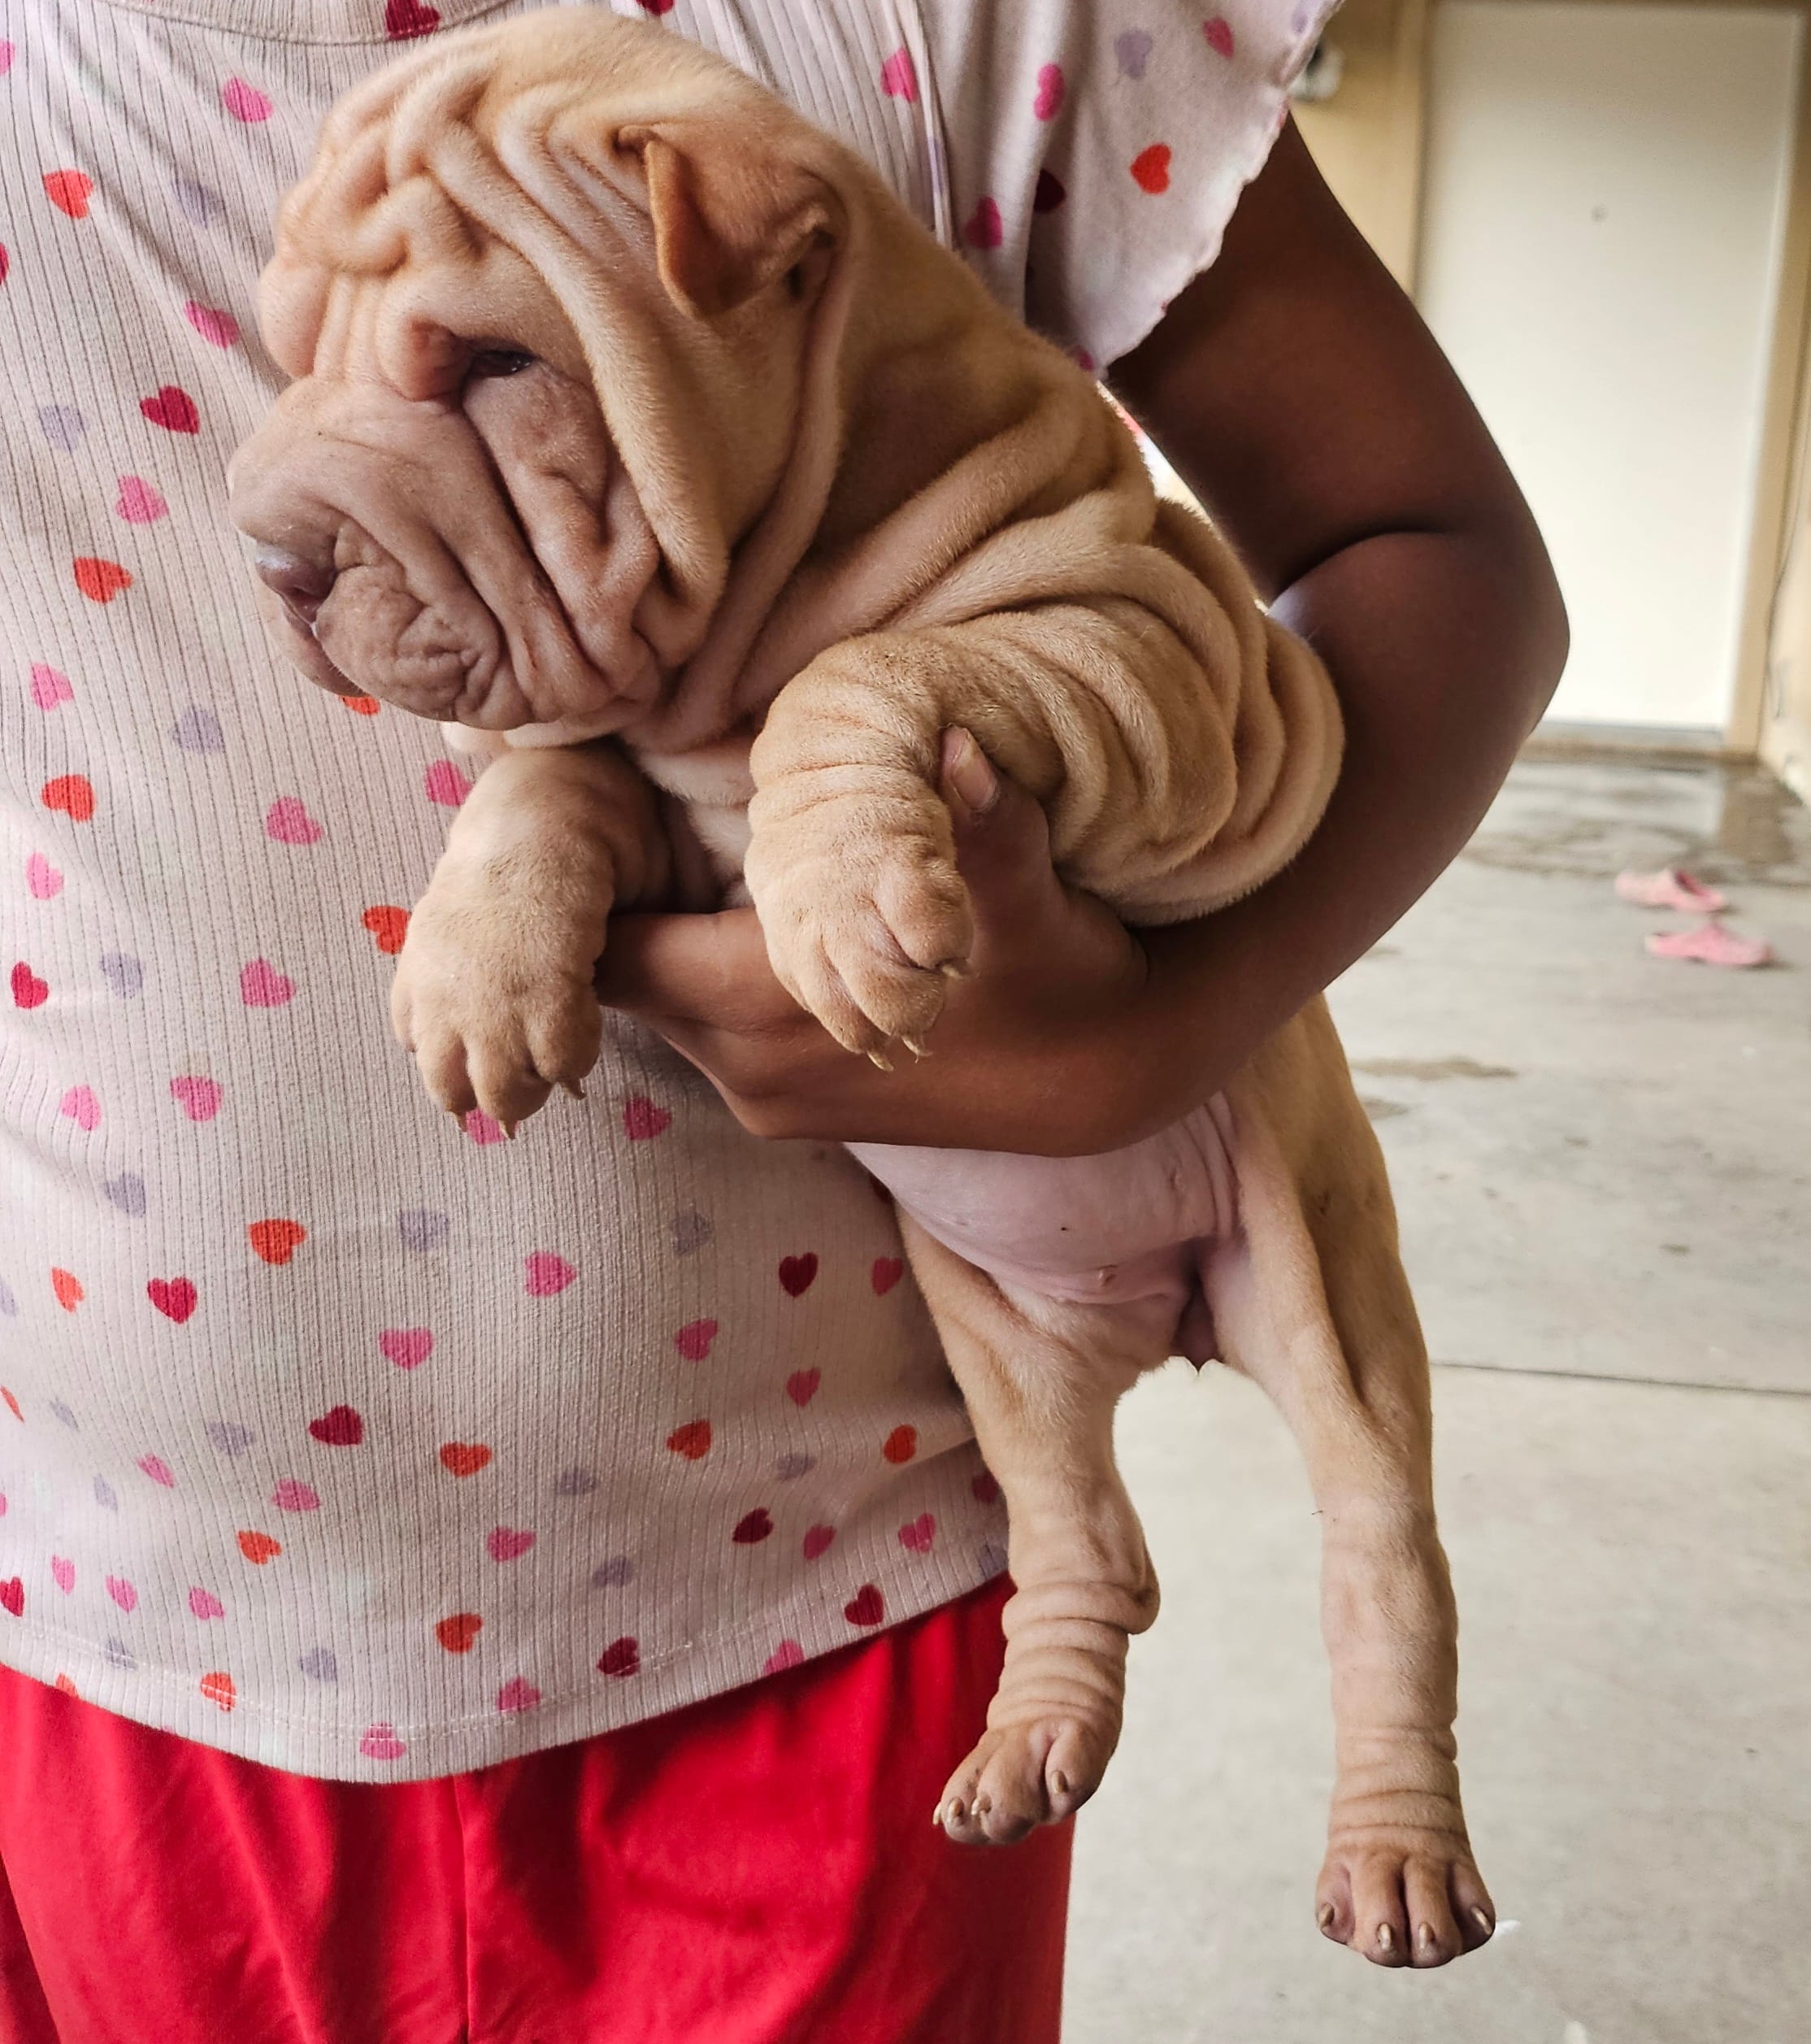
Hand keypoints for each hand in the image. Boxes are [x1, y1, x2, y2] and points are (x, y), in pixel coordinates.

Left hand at [595, 734, 1171, 1153]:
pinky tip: (740, 915)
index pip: (613, 957)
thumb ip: (986, 824)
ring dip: (664, 939)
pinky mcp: (789, 1109)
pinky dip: (701, 976)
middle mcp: (750, 1071)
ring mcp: (767, 1099)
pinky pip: (703, 1031)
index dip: (587, 889)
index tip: (591, 813)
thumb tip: (957, 745)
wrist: (1105, 1082)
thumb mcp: (1030, 897)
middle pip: (626, 981)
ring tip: (679, 851)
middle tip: (631, 810)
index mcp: (773, 1013)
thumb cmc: (1062, 978)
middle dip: (620, 906)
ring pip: (663, 1007)